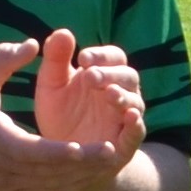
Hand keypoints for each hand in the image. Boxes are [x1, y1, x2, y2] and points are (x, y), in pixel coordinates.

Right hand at [0, 40, 135, 190]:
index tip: (105, 145)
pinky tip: (86, 175)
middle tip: (119, 152)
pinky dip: (66, 187)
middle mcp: (4, 174)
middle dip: (89, 166)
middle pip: (56, 175)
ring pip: (53, 189)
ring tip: (109, 163)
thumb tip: (33, 43)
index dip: (75, 152)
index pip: (44, 154)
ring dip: (82, 178)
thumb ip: (2, 60)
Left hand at [31, 31, 147, 177]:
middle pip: (128, 76)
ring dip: (123, 97)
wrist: (61, 159)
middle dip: (111, 74)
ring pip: (135, 103)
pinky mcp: (125, 144)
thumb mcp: (52, 85)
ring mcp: (125, 119)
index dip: (101, 55)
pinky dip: (137, 125)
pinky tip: (129, 117)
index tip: (81, 57)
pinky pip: (137, 133)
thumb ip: (56, 59)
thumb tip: (63, 32)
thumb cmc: (60, 115)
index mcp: (105, 75)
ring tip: (109, 94)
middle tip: (90, 76)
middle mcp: (120, 93)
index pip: (114, 57)